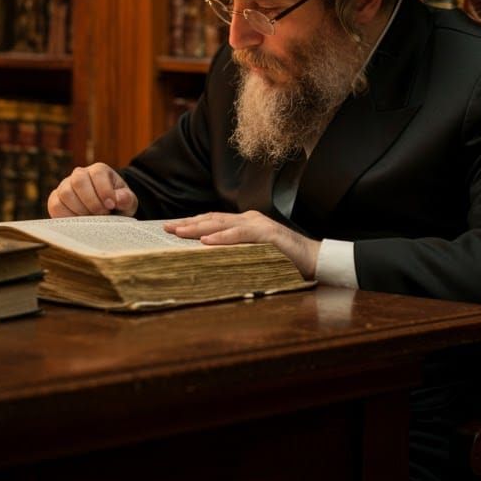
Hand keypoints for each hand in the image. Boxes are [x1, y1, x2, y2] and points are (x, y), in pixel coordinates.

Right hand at [47, 163, 138, 217]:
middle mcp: (79, 174)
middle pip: (79, 181)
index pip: (97, 174)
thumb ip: (126, 199)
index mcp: (98, 170)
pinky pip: (55, 205)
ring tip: (91, 219)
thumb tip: (118, 199)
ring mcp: (65, 186)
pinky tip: (79, 223)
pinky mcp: (56, 199)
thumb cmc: (117, 203)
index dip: (104, 190)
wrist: (106, 211)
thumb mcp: (127, 200)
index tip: (111, 205)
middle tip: (101, 214)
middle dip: (91, 201)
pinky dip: (66, 216)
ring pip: (65, 193)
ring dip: (79, 210)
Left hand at [164, 210, 319, 280]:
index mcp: (245, 222)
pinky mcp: (268, 235)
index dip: (192, 222)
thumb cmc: (284, 261)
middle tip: (166, 228)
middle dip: (188, 223)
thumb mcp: (254, 255)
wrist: (314, 260)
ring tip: (179, 232)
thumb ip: (235, 252)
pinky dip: (222, 237)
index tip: (172, 227)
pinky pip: (240, 235)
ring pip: (222, 223)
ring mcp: (258, 224)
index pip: (213, 220)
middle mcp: (249, 219)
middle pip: (212, 219)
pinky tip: (206, 241)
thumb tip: (208, 259)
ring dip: (198, 227)